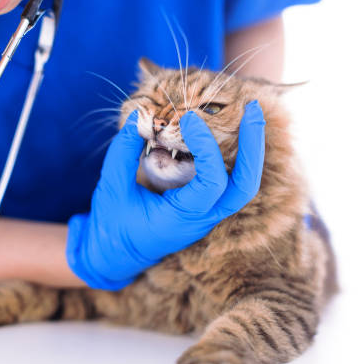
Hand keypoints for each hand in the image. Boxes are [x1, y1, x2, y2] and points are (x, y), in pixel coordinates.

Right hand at [66, 101, 264, 289]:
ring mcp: (207, 215)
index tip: (188, 119)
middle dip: (253, 146)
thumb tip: (140, 117)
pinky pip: (230, 182)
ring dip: (250, 149)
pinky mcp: (204, 207)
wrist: (114, 256)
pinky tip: (230, 130)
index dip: (206, 147)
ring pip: (243, 185)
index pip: (212, 184)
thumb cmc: (110, 225)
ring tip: (250, 114)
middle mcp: (203, 219)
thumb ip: (123, 152)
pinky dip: (235, 155)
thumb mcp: (111, 187)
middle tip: (252, 108)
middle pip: (246, 186)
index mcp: (181, 220)